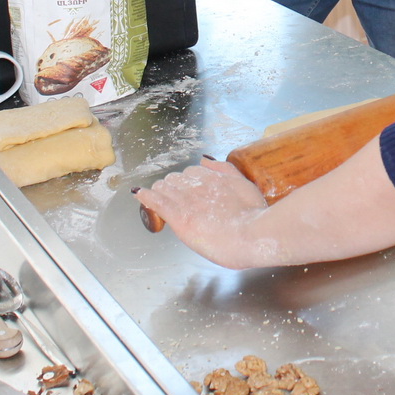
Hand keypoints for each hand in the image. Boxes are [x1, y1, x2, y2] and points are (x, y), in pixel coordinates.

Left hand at [135, 160, 269, 268]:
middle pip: (175, 179)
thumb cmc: (254, 216)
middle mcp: (198, 184)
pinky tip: (140, 195)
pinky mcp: (179, 217)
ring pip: (164, 189)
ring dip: (160, 192)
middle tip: (174, 200)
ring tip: (157, 200)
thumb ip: (225, 170)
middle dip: (172, 188)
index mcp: (213, 176)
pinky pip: (157, 202)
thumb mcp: (245, 184)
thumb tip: (205, 159)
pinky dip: (147, 197)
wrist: (253, 235)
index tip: (187, 191)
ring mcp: (187, 201)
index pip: (191, 172)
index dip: (187, 183)